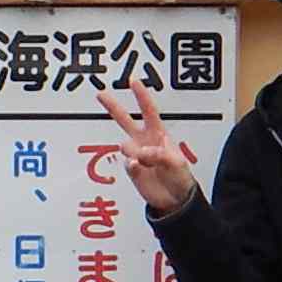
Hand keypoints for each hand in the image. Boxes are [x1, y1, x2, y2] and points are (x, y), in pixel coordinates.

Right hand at [96, 81, 198, 213]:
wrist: (175, 200)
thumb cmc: (180, 178)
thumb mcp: (177, 163)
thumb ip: (159, 155)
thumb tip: (139, 154)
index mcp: (158, 134)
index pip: (149, 111)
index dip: (141, 96)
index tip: (133, 82)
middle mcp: (144, 141)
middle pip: (125, 120)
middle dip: (113, 107)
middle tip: (100, 94)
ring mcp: (136, 155)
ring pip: (125, 145)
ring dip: (136, 153)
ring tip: (148, 163)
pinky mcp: (130, 169)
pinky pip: (126, 163)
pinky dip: (133, 167)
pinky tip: (141, 170)